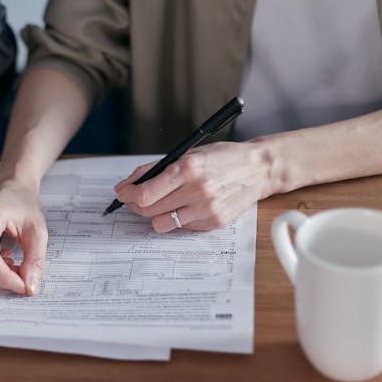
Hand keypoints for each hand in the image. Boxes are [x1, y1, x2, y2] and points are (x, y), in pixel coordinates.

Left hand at [114, 141, 275, 232]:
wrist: (258, 169)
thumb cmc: (222, 158)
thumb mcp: (189, 153)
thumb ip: (157, 169)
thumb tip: (128, 184)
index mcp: (187, 168)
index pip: (145, 193)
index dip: (128, 195)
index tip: (123, 193)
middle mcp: (196, 191)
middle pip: (149, 210)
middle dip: (136, 205)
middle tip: (135, 199)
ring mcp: (206, 209)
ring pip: (161, 224)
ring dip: (155, 215)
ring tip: (161, 204)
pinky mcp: (214, 223)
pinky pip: (181, 228)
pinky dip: (177, 219)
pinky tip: (185, 207)